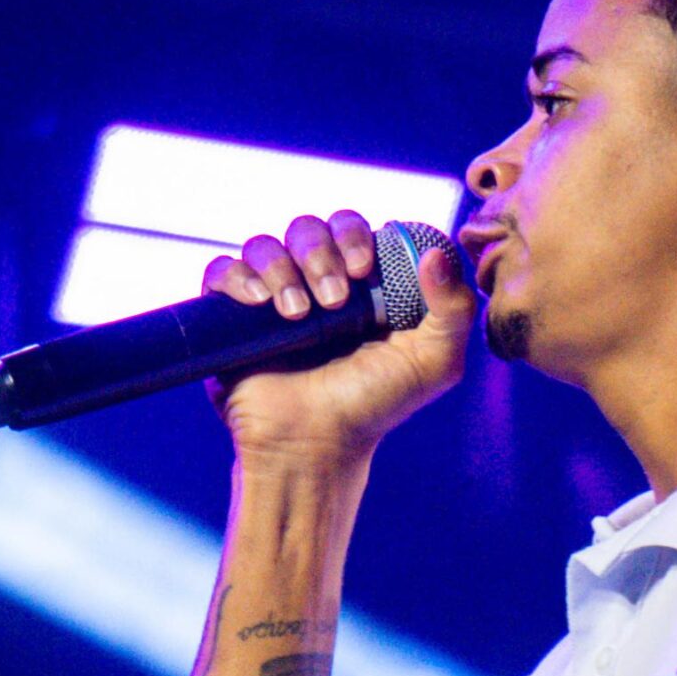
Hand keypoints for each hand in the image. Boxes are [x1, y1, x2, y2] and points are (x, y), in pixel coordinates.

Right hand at [203, 211, 475, 465]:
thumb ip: (453, 309)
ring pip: (267, 245)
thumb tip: (437, 254)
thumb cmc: (374, 407)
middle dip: (322, 253)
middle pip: (311, 229)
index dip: (357, 236)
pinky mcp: (230, 318)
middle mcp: (313, 284)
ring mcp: (270, 299)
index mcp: (358, 285)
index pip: (354, 231)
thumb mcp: (434, 364)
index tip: (364, 268)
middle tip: (334, 301)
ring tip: (298, 315)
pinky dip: (239, 277)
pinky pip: (223, 271)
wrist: (315, 446)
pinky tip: (259, 304)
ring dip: (283, 269)